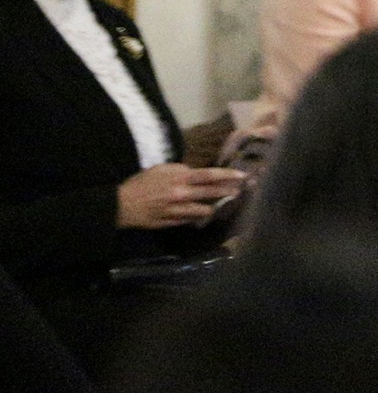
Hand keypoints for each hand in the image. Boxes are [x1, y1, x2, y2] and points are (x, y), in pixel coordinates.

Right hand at [116, 164, 243, 230]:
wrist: (121, 205)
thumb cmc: (140, 183)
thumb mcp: (160, 170)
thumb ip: (180, 170)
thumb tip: (194, 173)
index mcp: (178, 179)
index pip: (209, 175)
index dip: (227, 175)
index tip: (242, 175)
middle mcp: (181, 195)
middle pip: (211, 193)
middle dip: (228, 192)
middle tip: (240, 190)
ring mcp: (177, 211)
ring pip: (203, 211)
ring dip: (212, 208)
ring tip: (218, 205)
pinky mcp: (172, 223)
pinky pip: (190, 220)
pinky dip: (196, 217)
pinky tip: (200, 215)